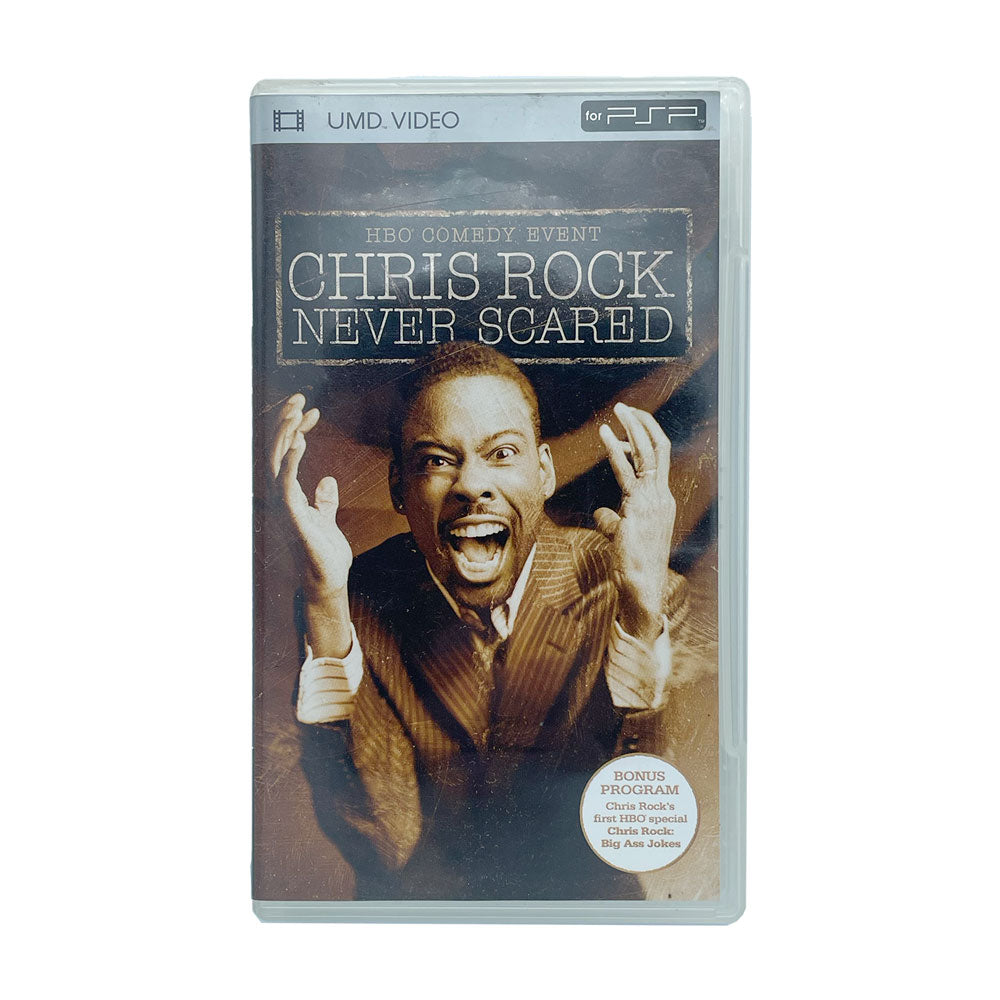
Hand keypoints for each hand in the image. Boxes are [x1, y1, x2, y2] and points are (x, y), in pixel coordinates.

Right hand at [270, 394, 353, 657]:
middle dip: (285, 422)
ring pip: (277, 463)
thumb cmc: (325, 557)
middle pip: (276, 452)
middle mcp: (280, 498)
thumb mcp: (327, 522)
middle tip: (299, 398)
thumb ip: (324, 502)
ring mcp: (283, 508)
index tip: (312, 410)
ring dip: (286, 435)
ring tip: (298, 410)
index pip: (286, 454)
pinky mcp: (293, 519)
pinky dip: (291, 464)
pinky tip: (300, 443)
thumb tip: (326, 482)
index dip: (295, 429)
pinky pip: (286, 487)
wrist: (327, 584)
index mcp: (288, 495)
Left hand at [595, 403, 675, 644]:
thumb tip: (602, 513)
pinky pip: (627, 469)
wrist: (641, 587)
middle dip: (643, 423)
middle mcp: (662, 496)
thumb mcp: (622, 536)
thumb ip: (614, 520)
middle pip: (659, 448)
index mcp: (662, 502)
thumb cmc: (632, 565)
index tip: (627, 427)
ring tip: (619, 409)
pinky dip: (615, 448)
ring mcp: (654, 500)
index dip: (644, 440)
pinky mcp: (639, 506)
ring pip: (648, 451)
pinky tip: (605, 433)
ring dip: (633, 426)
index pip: (658, 461)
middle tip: (625, 406)